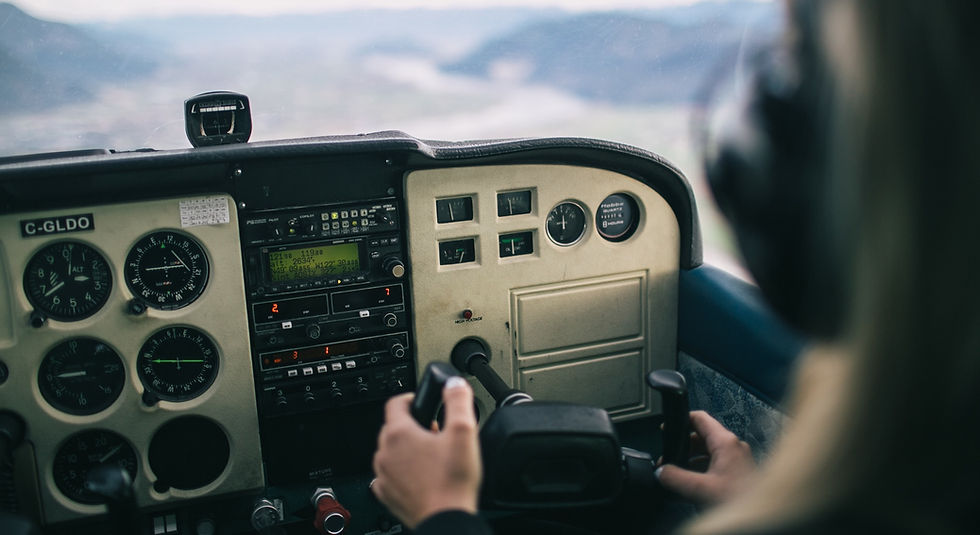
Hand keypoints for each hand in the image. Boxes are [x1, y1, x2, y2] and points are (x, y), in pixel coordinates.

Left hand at [372, 377, 480, 528]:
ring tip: (431, 456)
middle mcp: (385, 453)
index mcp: (399, 433)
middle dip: (413, 425)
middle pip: (393, 427)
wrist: (446, 519)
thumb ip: (458, 401)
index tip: (421, 401)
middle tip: (435, 433)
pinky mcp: (386, 494)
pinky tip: (420, 475)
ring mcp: (383, 475)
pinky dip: (401, 471)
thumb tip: (455, 384)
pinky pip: (389, 474)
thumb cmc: (452, 481)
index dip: (411, 398)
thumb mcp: (463, 432)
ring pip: (391, 451)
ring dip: (407, 449)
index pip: (395, 403)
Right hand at [656, 410, 754, 504]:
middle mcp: (733, 448)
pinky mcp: (739, 474)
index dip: (681, 420)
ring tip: (677, 476)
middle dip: (682, 448)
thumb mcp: (700, 489)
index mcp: (726, 443)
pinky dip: (701, 472)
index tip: (667, 428)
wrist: (762, 520)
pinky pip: (715, 466)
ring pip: (707, 453)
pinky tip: (691, 487)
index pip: (700, 419)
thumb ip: (675, 478)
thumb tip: (661, 472)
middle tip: (668, 460)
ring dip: (690, 462)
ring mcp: (737, 460)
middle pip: (701, 437)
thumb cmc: (740, 502)